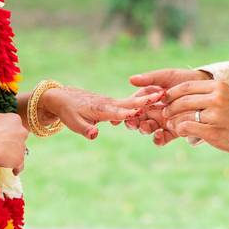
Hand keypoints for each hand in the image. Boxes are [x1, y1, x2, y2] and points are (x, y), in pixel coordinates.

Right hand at [0, 112, 28, 172]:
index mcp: (15, 119)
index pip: (14, 125)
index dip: (7, 130)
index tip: (0, 134)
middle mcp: (22, 132)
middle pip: (19, 137)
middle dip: (13, 141)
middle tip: (2, 146)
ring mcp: (22, 146)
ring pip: (20, 151)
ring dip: (14, 154)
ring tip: (6, 159)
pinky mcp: (19, 159)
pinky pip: (20, 165)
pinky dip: (17, 168)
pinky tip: (14, 171)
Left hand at [39, 85, 163, 139]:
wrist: (63, 97)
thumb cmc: (68, 112)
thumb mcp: (74, 123)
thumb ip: (85, 129)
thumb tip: (95, 135)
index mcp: (101, 110)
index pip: (119, 112)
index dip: (131, 111)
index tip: (144, 109)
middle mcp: (109, 104)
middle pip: (130, 102)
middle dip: (146, 99)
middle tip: (163, 94)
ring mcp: (111, 102)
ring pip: (131, 100)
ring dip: (147, 97)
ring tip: (165, 94)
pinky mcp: (112, 102)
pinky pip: (128, 102)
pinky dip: (141, 99)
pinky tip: (153, 98)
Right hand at [127, 69, 210, 144]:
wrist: (205, 87)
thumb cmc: (184, 78)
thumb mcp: (166, 77)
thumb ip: (149, 79)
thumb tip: (131, 79)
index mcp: (148, 98)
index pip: (133, 105)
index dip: (126, 110)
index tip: (124, 113)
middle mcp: (154, 110)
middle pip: (139, 119)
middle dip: (134, 122)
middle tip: (133, 123)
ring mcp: (163, 121)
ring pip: (149, 129)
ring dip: (145, 129)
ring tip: (147, 127)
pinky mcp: (174, 130)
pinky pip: (163, 138)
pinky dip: (159, 139)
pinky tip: (159, 135)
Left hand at [162, 79, 228, 154]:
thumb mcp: (226, 97)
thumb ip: (206, 94)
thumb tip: (179, 96)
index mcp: (219, 86)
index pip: (187, 86)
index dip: (172, 93)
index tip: (165, 99)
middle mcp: (217, 98)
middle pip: (183, 100)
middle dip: (169, 107)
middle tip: (164, 113)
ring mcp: (216, 115)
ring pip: (184, 115)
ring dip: (173, 120)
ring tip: (171, 123)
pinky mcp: (214, 132)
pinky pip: (189, 128)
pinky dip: (181, 130)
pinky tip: (181, 131)